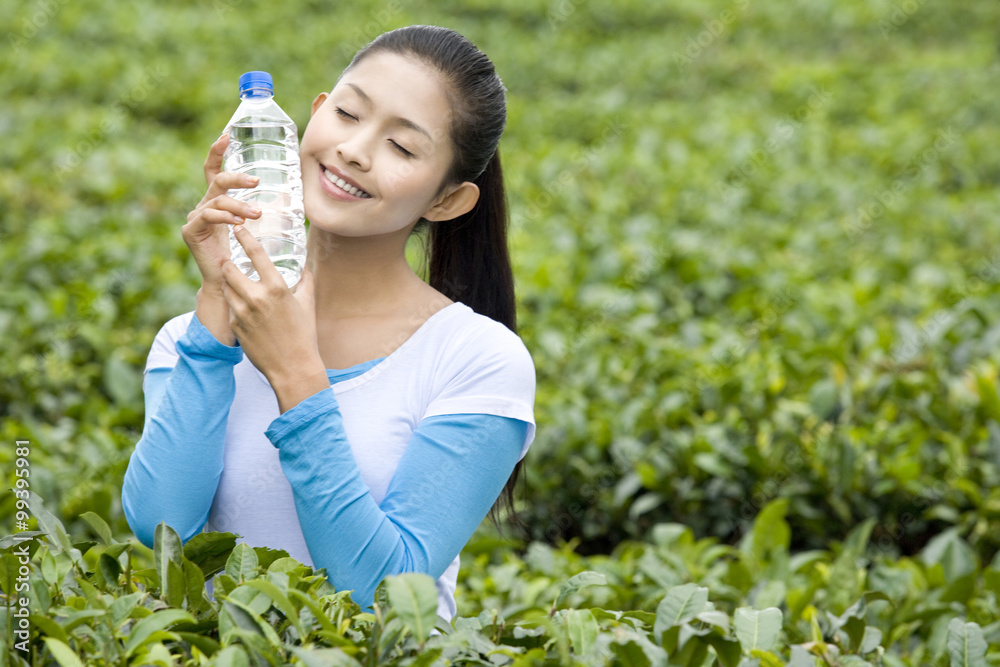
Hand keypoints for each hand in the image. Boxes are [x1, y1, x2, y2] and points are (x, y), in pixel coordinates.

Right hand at [182, 134, 262, 293]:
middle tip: (257, 182)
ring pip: (217, 200)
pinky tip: (239, 223)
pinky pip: (208, 216)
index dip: (216, 152)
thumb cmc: (244, 255)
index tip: (226, 136)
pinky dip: (225, 217)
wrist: (229, 283)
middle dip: (237, 178)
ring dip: (239, 205)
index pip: (213, 171)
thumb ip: (264, 209)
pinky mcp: (191, 231)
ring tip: (257, 214)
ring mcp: (195, 218)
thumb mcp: (256, 228)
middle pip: (217, 181)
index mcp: (216, 201)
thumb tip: (290, 195)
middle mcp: (203, 206)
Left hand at [221, 225, 328, 410]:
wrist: (292, 367)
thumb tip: (305, 266)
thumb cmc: (303, 334)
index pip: (255, 254)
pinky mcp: (235, 326)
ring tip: (236, 283)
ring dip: (230, 283)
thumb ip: (305, 281)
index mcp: (276, 288)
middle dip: (229, 264)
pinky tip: (244, 309)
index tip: (238, 229)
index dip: (245, 239)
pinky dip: (234, 304)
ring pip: (226, 288)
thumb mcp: (307, 303)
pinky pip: (230, 308)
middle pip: (230, 269)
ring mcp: (242, 313)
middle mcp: (256, 297)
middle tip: (232, 261)